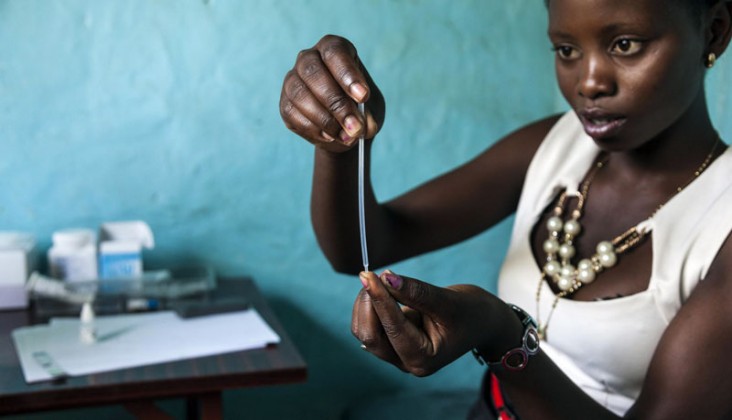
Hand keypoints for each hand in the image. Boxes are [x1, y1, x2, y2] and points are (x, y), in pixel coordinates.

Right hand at [280, 35, 384, 151]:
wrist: (345, 130)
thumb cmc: (361, 110)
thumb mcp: (372, 110)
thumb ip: (368, 116)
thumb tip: (359, 127)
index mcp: (334, 49)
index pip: (334, 52)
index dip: (348, 74)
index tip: (363, 97)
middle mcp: (309, 58)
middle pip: (313, 72)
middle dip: (336, 102)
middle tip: (355, 126)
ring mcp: (292, 80)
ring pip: (300, 94)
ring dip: (325, 119)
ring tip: (346, 136)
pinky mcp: (285, 103)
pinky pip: (293, 114)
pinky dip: (314, 129)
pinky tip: (331, 137)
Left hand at [352, 270, 512, 376]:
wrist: (481, 321)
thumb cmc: (471, 313)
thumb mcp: (447, 300)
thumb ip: (416, 292)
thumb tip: (385, 277)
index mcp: (424, 359)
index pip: (393, 328)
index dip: (379, 299)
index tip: (369, 274)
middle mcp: (407, 361)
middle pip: (371, 336)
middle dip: (368, 304)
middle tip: (371, 275)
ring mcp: (397, 354)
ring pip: (365, 331)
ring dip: (365, 304)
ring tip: (378, 280)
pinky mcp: (392, 342)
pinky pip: (369, 326)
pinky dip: (368, 306)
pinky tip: (379, 290)